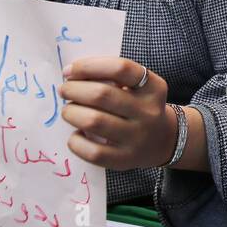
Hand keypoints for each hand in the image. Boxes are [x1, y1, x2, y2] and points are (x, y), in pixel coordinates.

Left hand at [59, 57, 174, 171]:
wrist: (161, 141)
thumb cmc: (138, 106)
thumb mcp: (138, 86)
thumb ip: (111, 76)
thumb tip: (71, 75)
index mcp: (153, 88)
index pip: (120, 69)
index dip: (89, 67)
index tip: (70, 71)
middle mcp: (148, 112)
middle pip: (102, 95)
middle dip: (73, 89)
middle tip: (65, 90)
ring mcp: (137, 138)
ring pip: (94, 121)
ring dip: (71, 113)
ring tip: (68, 111)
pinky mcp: (125, 159)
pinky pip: (92, 151)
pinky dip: (76, 141)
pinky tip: (77, 135)